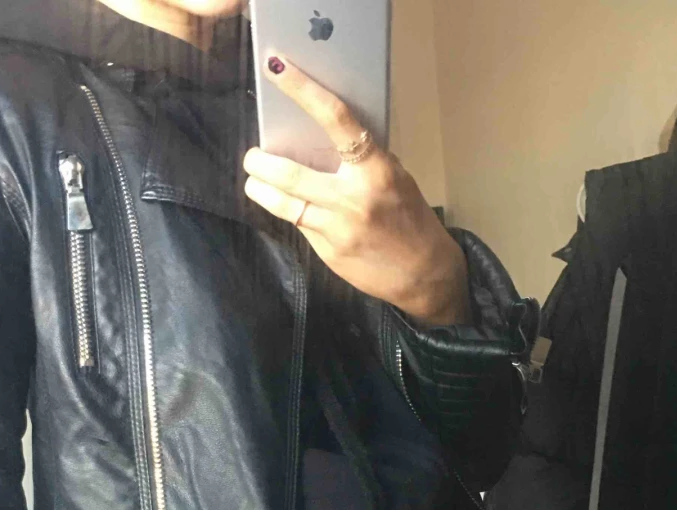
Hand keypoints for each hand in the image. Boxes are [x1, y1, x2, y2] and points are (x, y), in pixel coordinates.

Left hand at [243, 56, 469, 326]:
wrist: (424, 274)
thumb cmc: (409, 217)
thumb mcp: (394, 178)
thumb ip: (360, 160)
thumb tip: (318, 139)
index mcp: (376, 170)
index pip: (337, 119)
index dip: (303, 91)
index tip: (278, 70)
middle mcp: (353, 198)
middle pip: (291, 174)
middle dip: (261, 162)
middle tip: (252, 156)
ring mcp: (338, 229)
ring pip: (284, 205)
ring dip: (261, 190)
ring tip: (254, 181)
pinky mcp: (329, 254)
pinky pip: (299, 226)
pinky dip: (289, 213)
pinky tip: (287, 206)